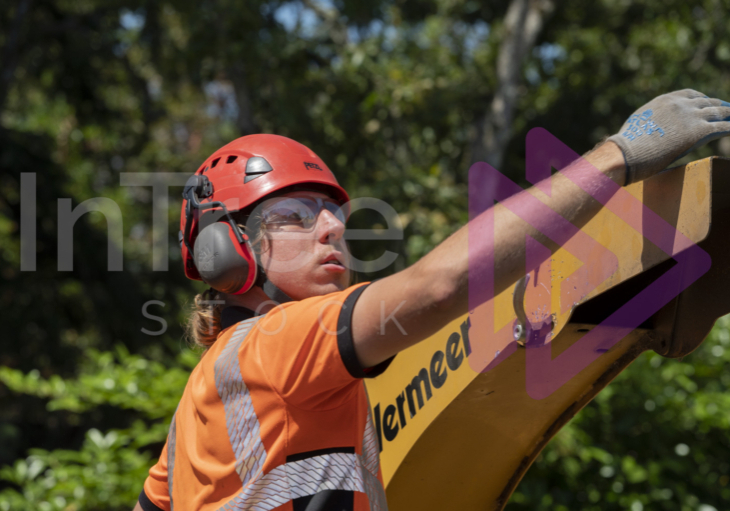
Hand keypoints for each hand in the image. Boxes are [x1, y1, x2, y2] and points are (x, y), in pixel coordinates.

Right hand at [608, 89, 729, 184]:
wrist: (628, 152)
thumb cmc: (626, 144)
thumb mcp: (638, 124)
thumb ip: (651, 121)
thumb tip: (651, 130)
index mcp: (665, 100)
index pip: (690, 94)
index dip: (702, 99)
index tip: (707, 102)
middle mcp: (681, 104)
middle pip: (707, 102)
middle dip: (719, 106)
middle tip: (728, 110)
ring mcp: (692, 117)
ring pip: (719, 112)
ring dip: (729, 115)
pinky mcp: (699, 132)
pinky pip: (722, 127)